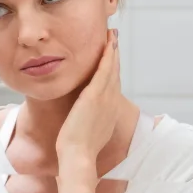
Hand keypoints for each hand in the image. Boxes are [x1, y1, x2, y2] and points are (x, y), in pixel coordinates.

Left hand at [56, 29, 120, 192]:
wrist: (77, 156)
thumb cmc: (78, 149)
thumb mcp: (88, 132)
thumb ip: (88, 121)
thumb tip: (82, 118)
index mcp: (109, 111)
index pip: (112, 85)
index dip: (113, 69)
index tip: (111, 56)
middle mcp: (111, 102)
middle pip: (115, 74)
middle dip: (114, 56)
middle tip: (115, 39)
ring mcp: (104, 98)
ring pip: (111, 69)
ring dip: (112, 51)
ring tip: (112, 36)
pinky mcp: (95, 96)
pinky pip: (103, 71)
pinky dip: (107, 57)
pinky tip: (108, 45)